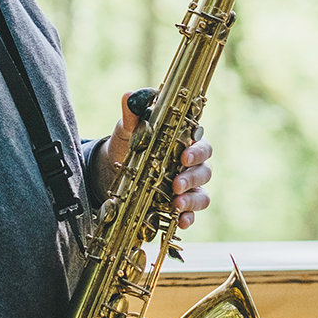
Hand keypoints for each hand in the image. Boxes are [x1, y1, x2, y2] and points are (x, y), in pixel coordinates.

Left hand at [100, 92, 212, 229]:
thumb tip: (129, 96)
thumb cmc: (129, 142)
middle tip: (176, 184)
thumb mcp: (128, 129)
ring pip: (202, 193)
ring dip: (192, 200)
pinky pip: (191, 213)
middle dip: (192, 177)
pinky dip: (187, 218)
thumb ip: (133, 115)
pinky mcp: (178, 205)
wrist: (112, 169)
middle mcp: (190, 164)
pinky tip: (180, 221)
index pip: (200, 142)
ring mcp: (186, 186)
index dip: (197, 150)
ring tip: (176, 204)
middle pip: (204, 170)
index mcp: (184, 141)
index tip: (184, 156)